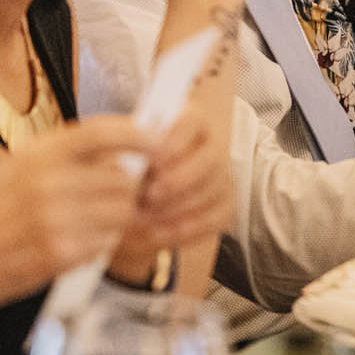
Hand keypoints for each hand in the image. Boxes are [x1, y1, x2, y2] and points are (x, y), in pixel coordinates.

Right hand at [0, 116, 152, 317]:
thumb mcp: (15, 168)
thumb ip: (62, 159)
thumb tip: (119, 153)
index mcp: (38, 154)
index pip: (103, 132)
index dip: (140, 134)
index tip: (161, 140)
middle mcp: (49, 182)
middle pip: (123, 178)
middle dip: (130, 189)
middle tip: (120, 196)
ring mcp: (56, 219)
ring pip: (121, 211)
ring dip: (117, 217)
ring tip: (91, 221)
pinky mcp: (61, 253)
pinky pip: (105, 242)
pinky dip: (101, 243)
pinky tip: (76, 242)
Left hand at [118, 109, 234, 258]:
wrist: (147, 188)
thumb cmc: (135, 163)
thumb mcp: (128, 150)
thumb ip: (133, 153)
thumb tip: (133, 167)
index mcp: (192, 121)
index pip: (193, 122)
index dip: (176, 141)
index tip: (154, 161)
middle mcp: (213, 147)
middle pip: (209, 159)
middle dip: (180, 180)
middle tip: (151, 195)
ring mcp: (222, 176)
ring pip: (211, 191)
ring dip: (178, 207)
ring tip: (147, 218)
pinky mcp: (226, 204)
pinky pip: (215, 219)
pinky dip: (187, 229)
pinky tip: (159, 232)